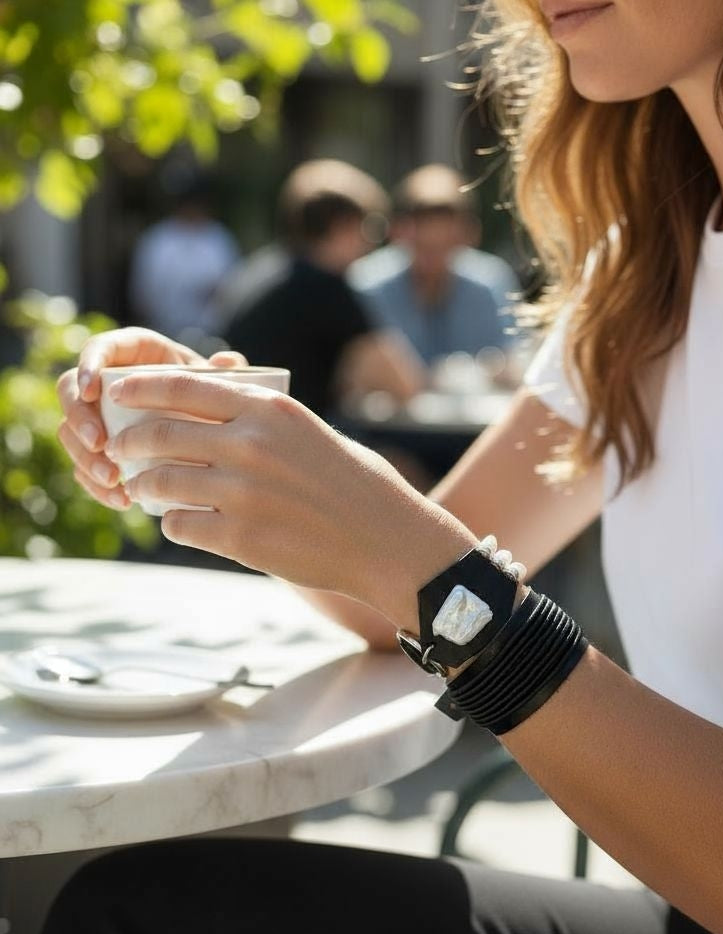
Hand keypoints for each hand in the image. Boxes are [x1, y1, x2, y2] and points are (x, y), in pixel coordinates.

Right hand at [56, 326, 246, 509]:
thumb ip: (227, 372)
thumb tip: (226, 361)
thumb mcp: (225, 386)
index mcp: (136, 356)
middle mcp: (110, 384)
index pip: (100, 349)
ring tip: (113, 478)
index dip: (89, 366)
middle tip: (99, 443)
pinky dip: (96, 485)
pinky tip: (120, 500)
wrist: (219, 438)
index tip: (93, 391)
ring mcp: (101, 420)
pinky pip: (83, 468)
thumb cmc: (221, 402)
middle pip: (71, 391)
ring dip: (84, 457)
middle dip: (79, 418)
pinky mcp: (103, 453)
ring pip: (71, 432)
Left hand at [105, 370, 473, 626]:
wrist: (388, 542)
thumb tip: (199, 410)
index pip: (182, 386)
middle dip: (130, 442)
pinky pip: (180, 526)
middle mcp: (251, 446)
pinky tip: (180, 523)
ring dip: (144, 486)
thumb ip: (257, 418)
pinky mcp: (241, 539)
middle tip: (121, 450)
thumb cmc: (353, 483)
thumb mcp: (308, 429)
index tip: (117, 395)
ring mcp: (243, 494)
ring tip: (143, 489)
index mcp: (269, 410)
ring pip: (162, 482)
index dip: (139, 389)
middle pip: (162, 434)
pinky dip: (172, 524)